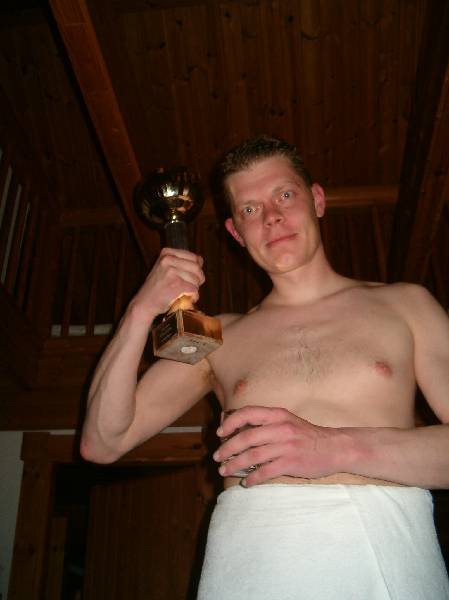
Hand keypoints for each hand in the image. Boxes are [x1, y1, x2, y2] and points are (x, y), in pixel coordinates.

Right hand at [129, 248, 204, 324]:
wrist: (145, 303)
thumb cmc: (156, 288)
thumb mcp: (165, 268)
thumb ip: (181, 262)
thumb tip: (200, 260)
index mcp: (167, 253)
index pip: (194, 257)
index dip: (196, 269)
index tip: (189, 277)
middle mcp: (168, 259)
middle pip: (197, 268)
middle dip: (198, 280)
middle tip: (190, 287)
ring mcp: (172, 271)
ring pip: (196, 279)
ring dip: (194, 289)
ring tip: (184, 293)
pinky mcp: (176, 284)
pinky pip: (194, 289)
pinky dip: (193, 296)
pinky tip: (185, 298)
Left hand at [213, 406, 347, 485]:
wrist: (336, 448)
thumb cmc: (308, 436)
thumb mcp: (288, 421)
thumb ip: (267, 423)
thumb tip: (239, 431)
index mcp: (278, 415)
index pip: (248, 413)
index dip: (230, 423)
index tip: (220, 434)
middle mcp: (280, 428)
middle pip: (246, 437)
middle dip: (227, 449)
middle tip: (217, 458)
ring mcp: (286, 446)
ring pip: (252, 455)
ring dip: (235, 465)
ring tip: (225, 471)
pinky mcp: (291, 463)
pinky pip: (265, 472)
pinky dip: (253, 478)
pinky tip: (246, 482)